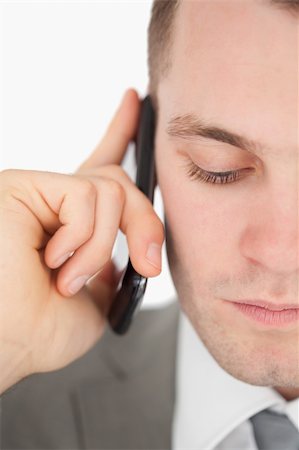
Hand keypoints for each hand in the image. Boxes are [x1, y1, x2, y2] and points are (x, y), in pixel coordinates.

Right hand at [0, 89, 163, 393]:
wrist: (6, 346)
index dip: (119, 134)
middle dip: (145, 224)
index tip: (134, 102)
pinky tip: (55, 261)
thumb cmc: (41, 330)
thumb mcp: (99, 295)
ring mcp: (38, 192)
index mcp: (71, 224)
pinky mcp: (24, 185)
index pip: (100, 168)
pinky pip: (85, 196)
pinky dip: (82, 238)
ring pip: (110, 189)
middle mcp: (53, 203)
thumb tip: (131, 242)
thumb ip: (113, 261)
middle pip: (120, 181)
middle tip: (148, 265)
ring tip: (72, 279)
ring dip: (102, 246)